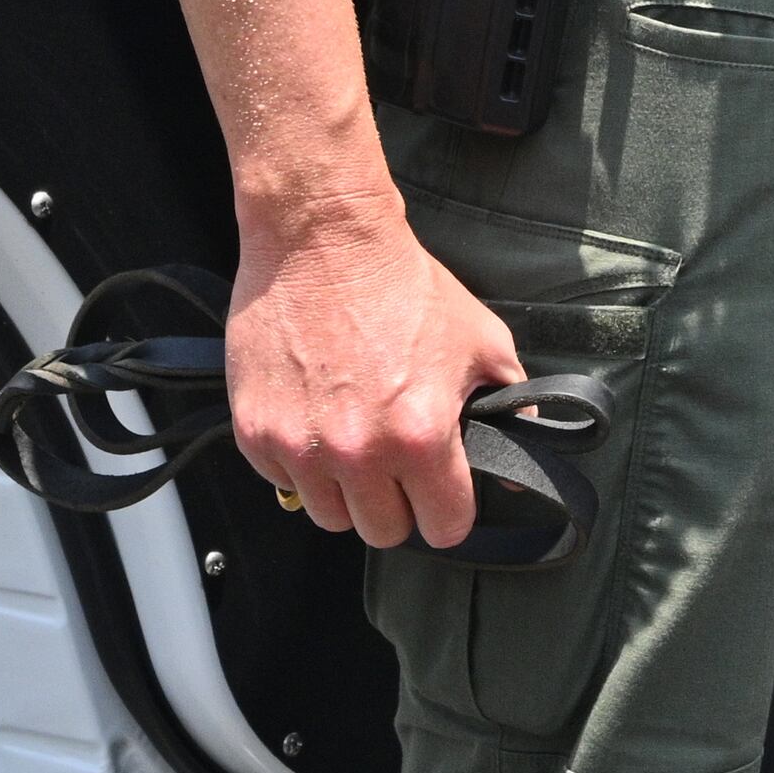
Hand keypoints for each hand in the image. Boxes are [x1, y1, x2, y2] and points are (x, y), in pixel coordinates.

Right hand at [224, 199, 523, 550]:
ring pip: (331, 517)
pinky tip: (319, 419)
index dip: (449, 511)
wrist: (323, 240)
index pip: (444, 527)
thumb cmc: (404, 286)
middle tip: (397, 463)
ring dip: (347, 491)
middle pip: (384, 532)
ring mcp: (302, 448)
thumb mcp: (482, 340)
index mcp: (421, 436)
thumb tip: (518, 468)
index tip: (443, 494)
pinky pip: (284, 483)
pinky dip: (302, 464)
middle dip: (398, 503)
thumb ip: (510, 407)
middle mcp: (359, 453)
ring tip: (356, 439)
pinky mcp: (256, 434)